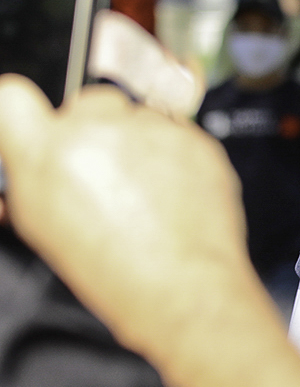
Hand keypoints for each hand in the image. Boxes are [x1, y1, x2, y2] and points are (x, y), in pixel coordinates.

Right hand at [0, 77, 261, 356]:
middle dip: (92, 131)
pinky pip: (175, 132)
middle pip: (86, 104)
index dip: (22, 112)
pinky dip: (172, 154)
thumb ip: (31, 177)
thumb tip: (24, 156)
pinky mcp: (195, 138)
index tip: (32, 126)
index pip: (12, 97)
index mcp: (47, 153)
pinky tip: (171, 192)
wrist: (184, 289)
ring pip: (136, 116)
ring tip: (143, 191)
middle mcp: (99, 132)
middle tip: (103, 175)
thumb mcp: (43, 226)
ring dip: (136, 142)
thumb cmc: (114, 272)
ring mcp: (152, 131)